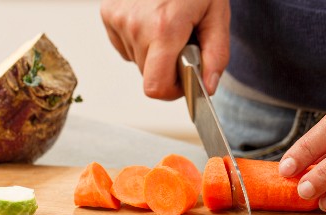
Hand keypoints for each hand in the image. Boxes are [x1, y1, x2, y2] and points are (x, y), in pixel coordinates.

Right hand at [100, 0, 229, 99]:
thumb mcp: (217, 14)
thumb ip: (215, 55)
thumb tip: (207, 88)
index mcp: (164, 28)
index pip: (156, 87)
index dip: (172, 91)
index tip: (183, 80)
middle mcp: (135, 25)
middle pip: (148, 76)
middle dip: (167, 67)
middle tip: (181, 42)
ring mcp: (118, 19)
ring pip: (137, 61)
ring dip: (153, 52)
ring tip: (167, 25)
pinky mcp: (108, 14)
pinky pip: (125, 46)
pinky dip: (139, 41)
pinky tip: (150, 20)